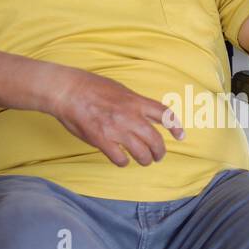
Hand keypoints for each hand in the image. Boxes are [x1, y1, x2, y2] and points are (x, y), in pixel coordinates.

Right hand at [47, 67, 184, 166]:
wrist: (67, 90)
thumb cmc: (90, 87)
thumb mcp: (120, 89)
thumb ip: (134, 103)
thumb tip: (145, 114)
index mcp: (135, 101)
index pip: (164, 115)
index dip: (176, 127)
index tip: (180, 137)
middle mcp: (130, 116)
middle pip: (156, 140)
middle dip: (160, 152)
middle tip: (157, 156)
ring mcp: (116, 129)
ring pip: (141, 153)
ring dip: (145, 160)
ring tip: (143, 160)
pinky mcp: (101, 140)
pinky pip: (120, 159)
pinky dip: (124, 162)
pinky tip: (122, 160)